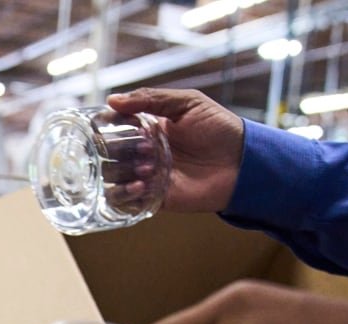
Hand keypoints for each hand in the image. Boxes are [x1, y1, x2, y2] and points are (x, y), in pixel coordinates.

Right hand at [107, 88, 243, 212]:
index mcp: (148, 128)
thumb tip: (112, 100)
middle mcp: (143, 153)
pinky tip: (141, 184)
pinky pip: (127, 201)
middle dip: (118, 151)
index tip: (105, 125)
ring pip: (114, 177)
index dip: (107, 127)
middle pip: (110, 154)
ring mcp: (148, 176)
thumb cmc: (219, 129)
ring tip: (147, 168)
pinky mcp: (155, 197)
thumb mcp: (187, 102)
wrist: (242, 162)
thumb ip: (151, 98)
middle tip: (143, 149)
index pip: (114, 127)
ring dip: (122, 172)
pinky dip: (125, 194)